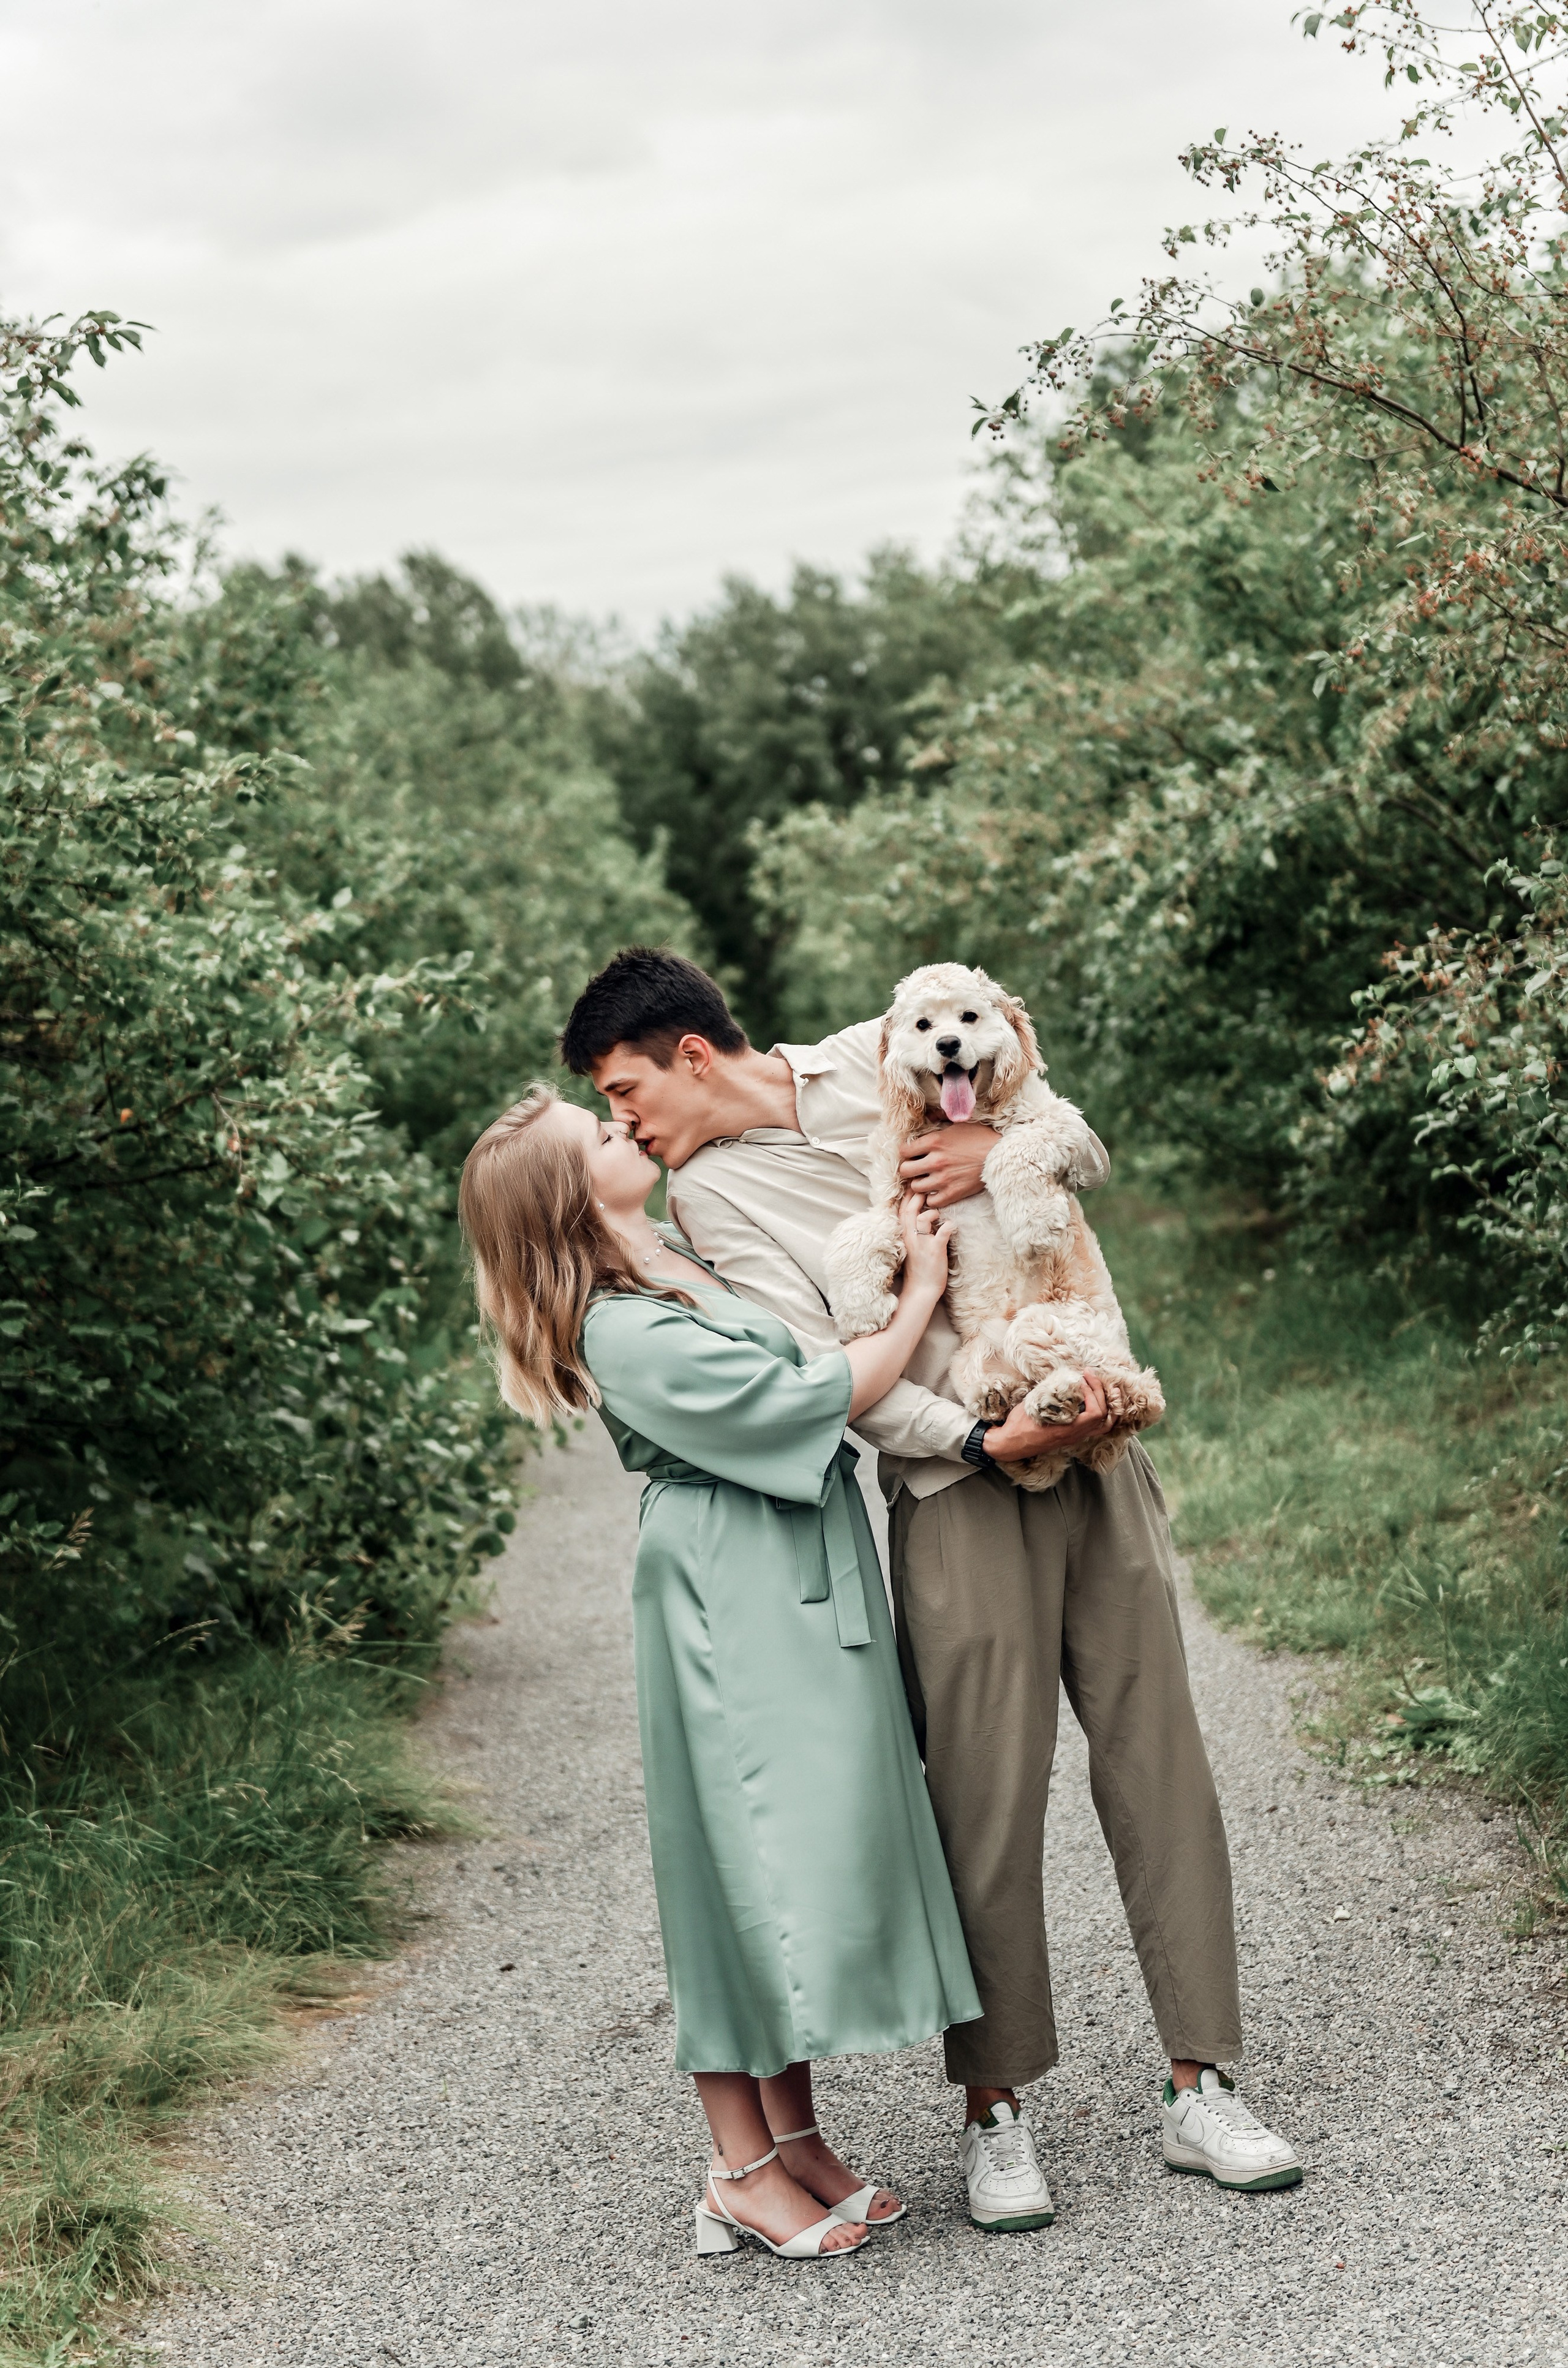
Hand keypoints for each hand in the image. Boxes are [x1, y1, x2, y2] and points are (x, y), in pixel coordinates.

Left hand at [897, 1122, 995, 1208]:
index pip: (904, 1151)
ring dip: (919, 1183)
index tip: (912, 1154)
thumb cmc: (981, 1137)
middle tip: (916, 1167)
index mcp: (934, 1141)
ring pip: (916, 1187)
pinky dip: (932, 1197)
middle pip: (905, 1170)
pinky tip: (937, 1190)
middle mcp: (935, 1161)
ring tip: (926, 1179)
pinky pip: (931, 1201)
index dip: (906, 1152)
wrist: (1001, 1155)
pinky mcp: (953, 1193)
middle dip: (909, 1168)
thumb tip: (928, 1116)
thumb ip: (939, 1119)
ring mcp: (943, 1179)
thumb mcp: (958, 1124)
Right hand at [898, 1190, 955, 1303]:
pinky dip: (949, 1225)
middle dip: (917, 1195)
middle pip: (910, 1209)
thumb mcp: (911, 1245)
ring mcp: (922, 1243)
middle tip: (927, 1186)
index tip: (914, 1183)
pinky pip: (942, 1232)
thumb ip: (913, 1230)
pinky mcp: (935, 1250)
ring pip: (923, 1218)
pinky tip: (953, 1225)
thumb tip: (920, 1214)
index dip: (907, 1195)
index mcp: (904, 1234)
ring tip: (938, 1212)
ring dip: (932, 1211)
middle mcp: (910, 1237)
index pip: (902, 1209)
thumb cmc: (918, 1266)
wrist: (921, 1289)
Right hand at [983, 1373, 1112, 1461]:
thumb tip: (1063, 1378)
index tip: (1081, 1380)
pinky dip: (1101, 1413)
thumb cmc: (1019, 1426)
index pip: (1095, 1413)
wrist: (1010, 1444)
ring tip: (1108, 1390)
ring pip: (1103, 1426)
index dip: (1093, 1393)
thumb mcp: (1033, 1405)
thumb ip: (1050, 1393)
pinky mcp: (1071, 1436)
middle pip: (1102, 1417)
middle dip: (1100, 1392)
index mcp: (1067, 1430)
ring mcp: (1074, 1437)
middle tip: (1089, 1375)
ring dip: (1107, 1405)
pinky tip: (1096, 1401)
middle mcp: (1075, 1436)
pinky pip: (1095, 1427)